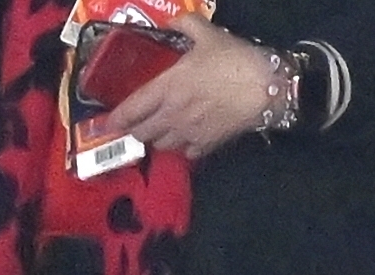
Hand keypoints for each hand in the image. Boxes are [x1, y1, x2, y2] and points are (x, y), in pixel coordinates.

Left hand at [103, 15, 274, 158]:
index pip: (132, 109)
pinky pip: (188, 153)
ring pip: (163, 146)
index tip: (108, 123)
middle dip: (135, 132)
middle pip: (143, 134)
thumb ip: (184, 25)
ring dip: (158, 139)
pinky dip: (184, 148)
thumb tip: (173, 21)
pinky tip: (188, 138)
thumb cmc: (233, 60)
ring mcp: (190, 133)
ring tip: (160, 131)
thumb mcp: (206, 33)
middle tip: (134, 126)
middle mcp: (173, 115)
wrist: (266, 88)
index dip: (116, 118)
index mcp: (166, 88)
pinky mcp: (209, 144)